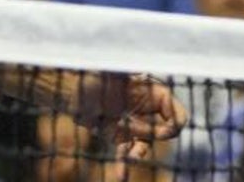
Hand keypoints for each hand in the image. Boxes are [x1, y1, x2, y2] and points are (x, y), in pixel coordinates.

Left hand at [72, 74, 186, 180]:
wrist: (67, 85)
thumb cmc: (90, 72)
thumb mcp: (114, 73)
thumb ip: (134, 81)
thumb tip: (147, 86)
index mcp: (151, 91)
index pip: (176, 112)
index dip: (174, 123)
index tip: (165, 129)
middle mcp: (145, 109)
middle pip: (164, 131)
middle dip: (152, 134)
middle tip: (131, 128)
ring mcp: (133, 124)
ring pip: (145, 145)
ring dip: (138, 153)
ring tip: (129, 157)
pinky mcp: (118, 135)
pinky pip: (126, 152)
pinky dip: (125, 164)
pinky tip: (121, 176)